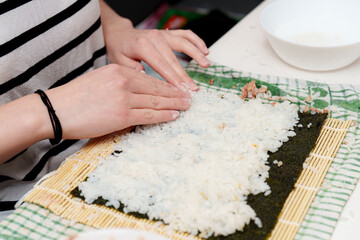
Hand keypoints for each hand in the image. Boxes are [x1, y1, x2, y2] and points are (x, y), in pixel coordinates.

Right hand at [45, 64, 190, 138]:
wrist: (56, 109)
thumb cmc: (76, 97)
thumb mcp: (100, 80)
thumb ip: (120, 83)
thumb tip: (138, 93)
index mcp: (118, 71)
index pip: (150, 79)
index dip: (167, 85)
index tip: (177, 89)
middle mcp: (124, 81)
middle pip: (157, 89)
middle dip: (175, 94)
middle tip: (189, 98)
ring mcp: (124, 98)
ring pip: (156, 102)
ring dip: (174, 105)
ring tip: (186, 107)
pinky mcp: (122, 115)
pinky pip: (149, 115)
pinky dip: (164, 116)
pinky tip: (173, 116)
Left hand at [99, 0, 209, 90]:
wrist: (120, 35)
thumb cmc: (120, 50)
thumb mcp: (119, 63)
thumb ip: (133, 72)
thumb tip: (148, 80)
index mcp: (142, 46)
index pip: (161, 65)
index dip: (173, 79)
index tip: (182, 90)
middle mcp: (155, 38)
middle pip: (174, 59)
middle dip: (184, 76)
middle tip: (193, 90)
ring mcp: (163, 34)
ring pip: (183, 44)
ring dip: (196, 54)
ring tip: (206, 65)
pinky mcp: (168, 33)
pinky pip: (186, 34)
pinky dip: (196, 41)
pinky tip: (204, 50)